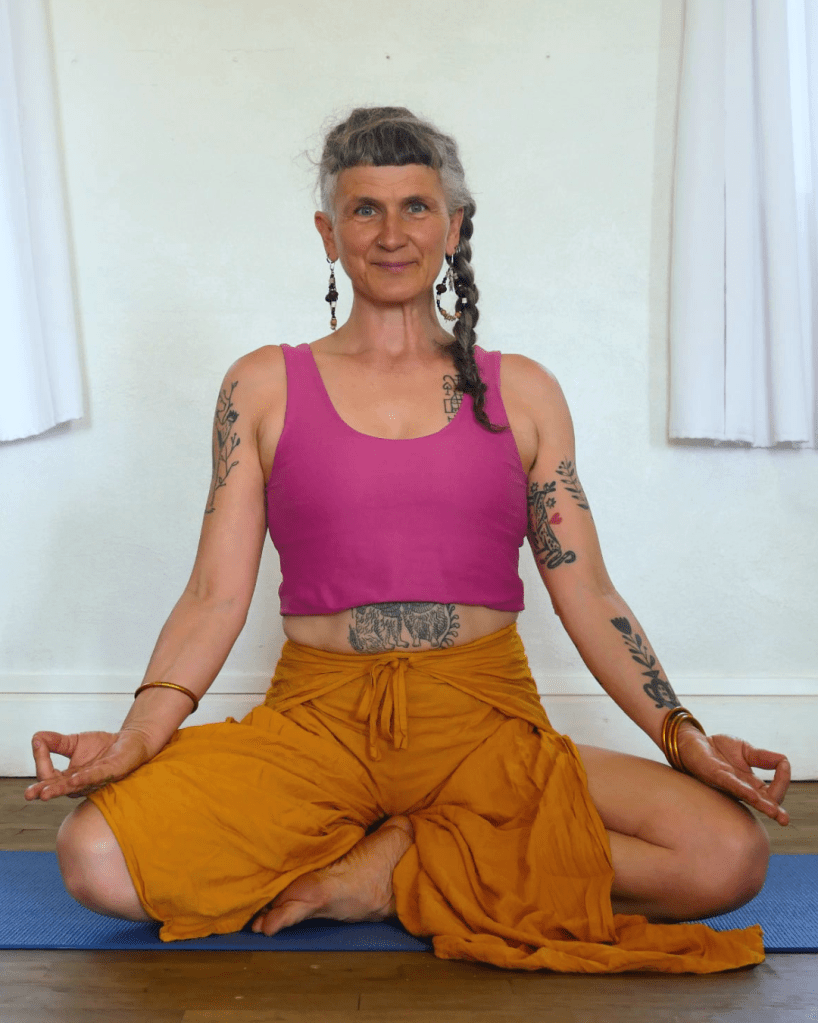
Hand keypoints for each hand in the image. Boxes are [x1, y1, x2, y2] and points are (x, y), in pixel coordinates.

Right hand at [24, 730, 151, 801]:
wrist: (129, 741)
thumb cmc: (102, 746)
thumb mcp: (74, 741)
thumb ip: (55, 742)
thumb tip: (35, 737)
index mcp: (69, 777)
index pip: (49, 775)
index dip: (41, 760)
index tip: (37, 743)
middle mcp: (80, 783)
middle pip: (59, 788)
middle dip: (44, 791)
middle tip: (30, 795)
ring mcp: (96, 779)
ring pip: (75, 786)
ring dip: (60, 789)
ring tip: (45, 793)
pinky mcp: (112, 772)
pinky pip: (96, 777)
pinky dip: (85, 778)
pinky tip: (75, 778)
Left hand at [676, 726, 790, 825]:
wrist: (692, 741)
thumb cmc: (718, 749)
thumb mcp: (746, 750)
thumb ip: (764, 757)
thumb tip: (785, 761)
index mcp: (750, 784)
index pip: (772, 792)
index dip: (782, 781)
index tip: (785, 765)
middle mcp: (740, 788)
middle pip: (762, 802)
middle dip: (774, 810)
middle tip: (784, 819)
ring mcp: (727, 784)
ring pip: (748, 797)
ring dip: (762, 805)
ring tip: (775, 813)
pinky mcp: (714, 775)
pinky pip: (730, 785)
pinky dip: (743, 789)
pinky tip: (753, 795)